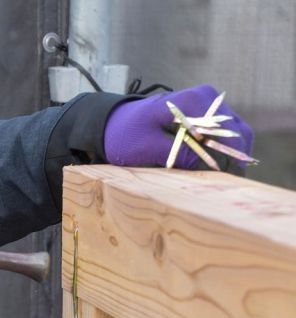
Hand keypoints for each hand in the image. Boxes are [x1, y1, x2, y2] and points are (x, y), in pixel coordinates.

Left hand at [103, 84, 253, 168]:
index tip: (220, 181)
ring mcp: (210, 105)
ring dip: (228, 157)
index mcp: (194, 101)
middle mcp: (208, 98)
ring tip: (214, 179)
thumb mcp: (147, 148)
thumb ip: (179, 154)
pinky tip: (210, 169)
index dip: (228, 158)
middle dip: (231, 160)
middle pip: (238, 133)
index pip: (228, 132)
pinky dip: (222, 153)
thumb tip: (211, 166)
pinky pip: (227, 136)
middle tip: (218, 185)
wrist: (114, 124)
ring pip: (236, 135)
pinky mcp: (208, 116)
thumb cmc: (126, 135)